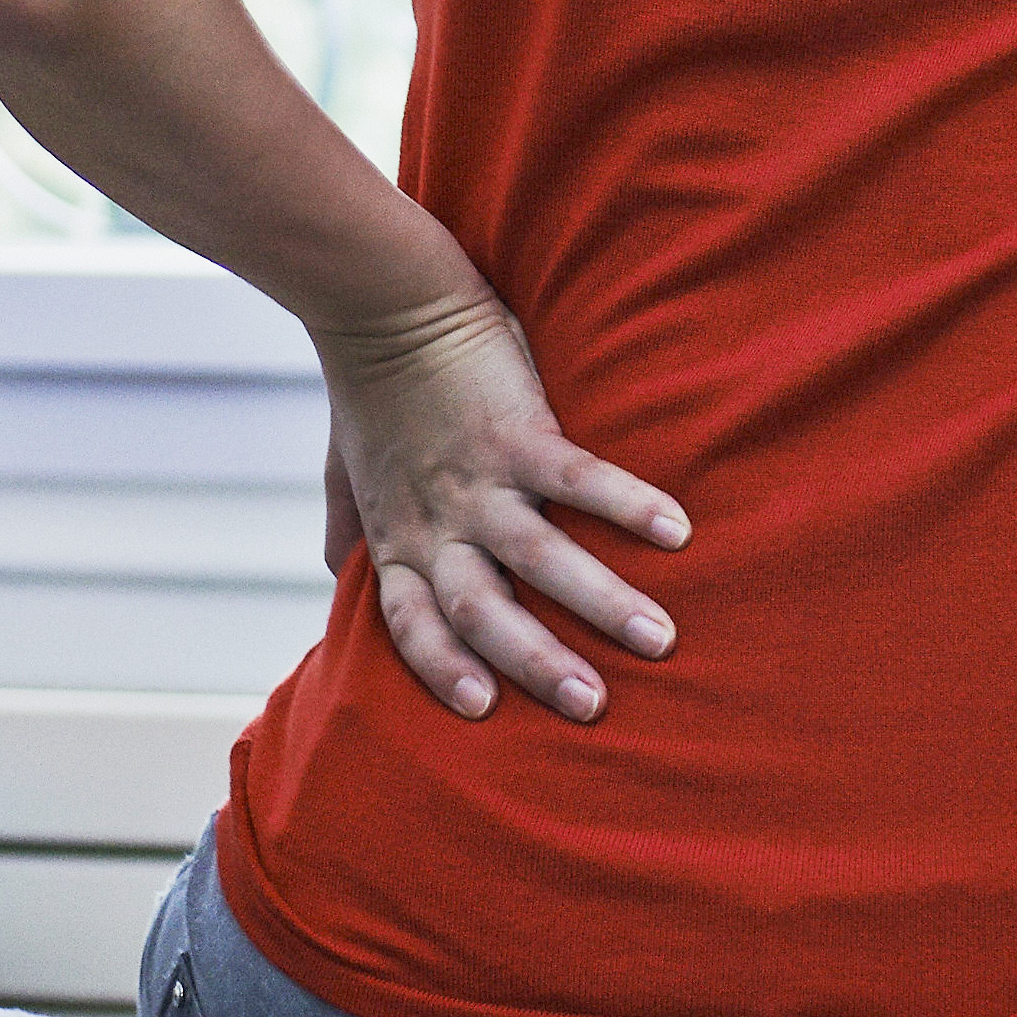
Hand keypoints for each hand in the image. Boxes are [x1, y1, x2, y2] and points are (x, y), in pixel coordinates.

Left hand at [317, 291, 686, 721]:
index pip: (412, 624)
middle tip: (593, 708)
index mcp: (398, 540)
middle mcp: (436, 523)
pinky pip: (576, 479)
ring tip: (659, 639)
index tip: (484, 709)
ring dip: (600, 602)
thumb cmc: (370, 391)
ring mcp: (477, 479)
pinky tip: (677, 532)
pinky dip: (625, 505)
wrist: (382, 307)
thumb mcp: (347, 473)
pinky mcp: (515, 430)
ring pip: (537, 557)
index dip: (442, 669)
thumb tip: (339, 572)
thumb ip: (351, 527)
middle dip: (537, 663)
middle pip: (481, 611)